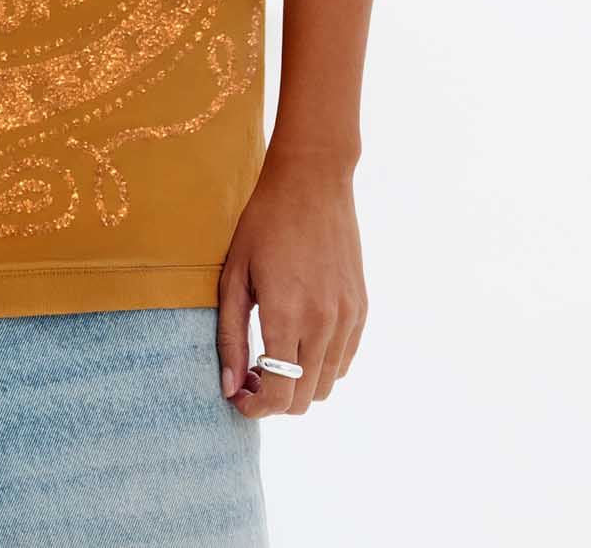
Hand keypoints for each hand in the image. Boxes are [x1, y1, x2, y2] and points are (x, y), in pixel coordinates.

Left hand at [216, 148, 367, 417]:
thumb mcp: (234, 275)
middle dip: (274, 399)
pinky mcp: (361, 308)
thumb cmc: (263, 223)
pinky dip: (321, 364)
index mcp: (288, 316)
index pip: (280, 396)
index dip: (256, 409)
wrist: (313, 181)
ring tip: (273, 357)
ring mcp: (348, 317)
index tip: (238, 396)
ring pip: (327, 384)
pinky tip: (299, 338)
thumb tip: (229, 387)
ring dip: (299, 384)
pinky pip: (344, 359)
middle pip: (304, 399)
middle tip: (250, 375)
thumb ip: (231, 336)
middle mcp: (324, 324)